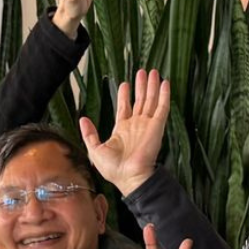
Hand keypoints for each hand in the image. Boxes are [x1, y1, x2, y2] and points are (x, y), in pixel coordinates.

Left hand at [79, 69, 169, 197]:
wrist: (129, 177)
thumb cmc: (113, 169)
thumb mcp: (95, 150)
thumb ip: (89, 134)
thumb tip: (83, 119)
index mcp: (122, 130)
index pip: (125, 107)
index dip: (124, 95)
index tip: (124, 84)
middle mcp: (136, 125)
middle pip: (140, 100)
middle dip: (141, 86)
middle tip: (142, 72)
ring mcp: (147, 125)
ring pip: (151, 100)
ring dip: (152, 86)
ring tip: (152, 72)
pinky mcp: (157, 126)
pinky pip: (162, 108)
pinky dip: (164, 95)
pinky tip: (165, 83)